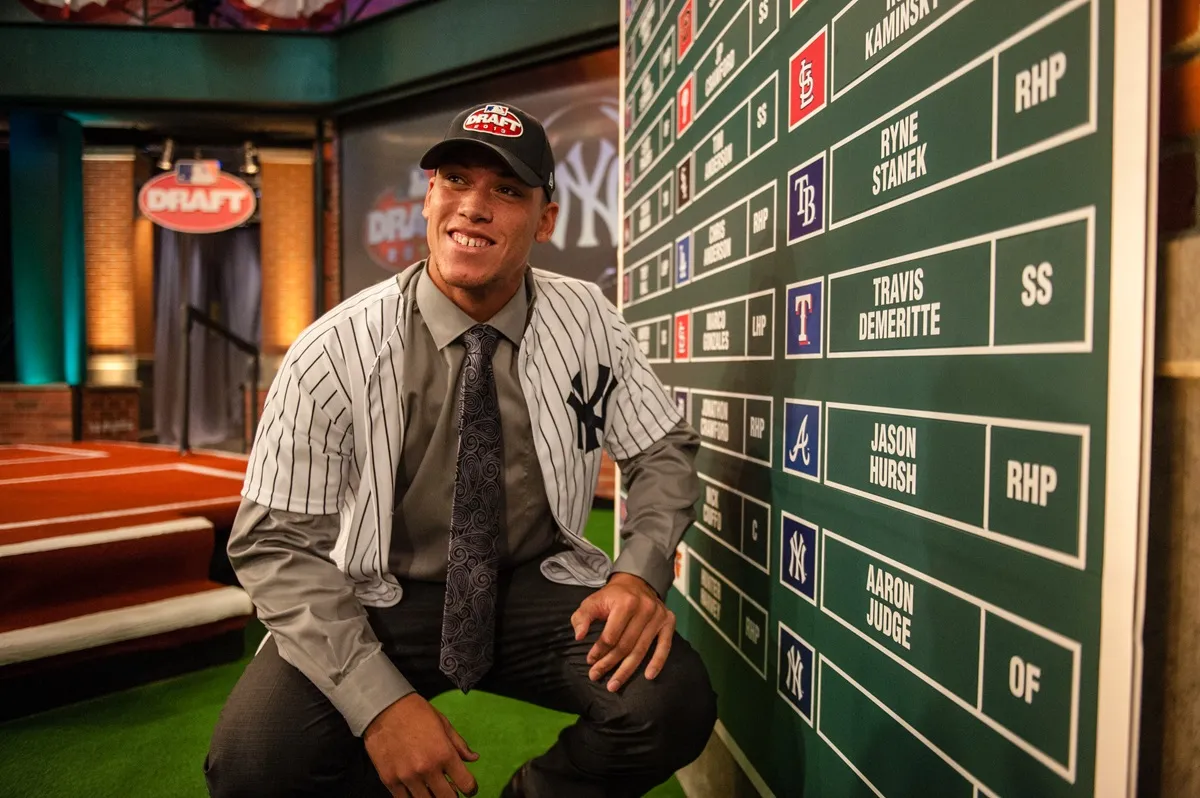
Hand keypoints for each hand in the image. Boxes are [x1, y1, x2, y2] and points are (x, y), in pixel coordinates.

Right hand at [363, 693, 478, 796]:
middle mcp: (427, 768)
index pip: (466, 785)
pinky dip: (412, 797)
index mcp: (444, 753)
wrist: (383, 707)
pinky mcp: (389, 780)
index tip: (469, 789)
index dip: (471, 789)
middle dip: (452, 796)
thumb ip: (459, 745)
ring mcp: (407, 777)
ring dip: (432, 797)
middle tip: (450, 790)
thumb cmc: (416, 713)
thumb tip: (474, 758)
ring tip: (432, 789)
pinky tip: (416, 789)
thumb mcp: (443, 724)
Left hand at [570, 572, 674, 692]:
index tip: (589, 661)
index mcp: (626, 602)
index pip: (611, 635)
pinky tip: (649, 676)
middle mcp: (645, 608)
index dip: (599, 651)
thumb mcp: (592, 601)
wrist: (636, 583)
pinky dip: (657, 662)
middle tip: (596, 676)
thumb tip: (579, 636)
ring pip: (641, 650)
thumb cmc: (612, 597)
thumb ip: (582, 617)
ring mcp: (659, 616)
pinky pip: (664, 646)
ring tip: (614, 685)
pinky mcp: (669, 621)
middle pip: (626, 645)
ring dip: (627, 670)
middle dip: (609, 663)